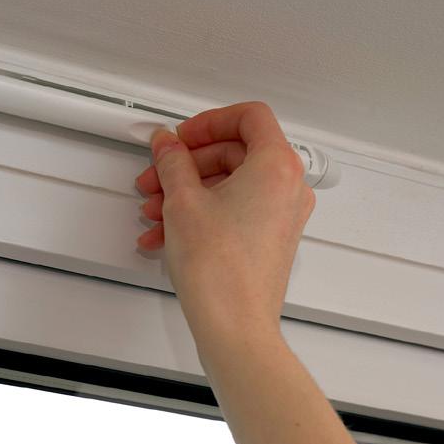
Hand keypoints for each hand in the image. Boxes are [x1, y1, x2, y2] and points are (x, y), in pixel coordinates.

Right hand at [134, 101, 314, 347]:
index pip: (249, 117)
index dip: (209, 121)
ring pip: (230, 184)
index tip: (182, 136)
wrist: (234, 326)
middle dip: (188, 163)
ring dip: (187, 190)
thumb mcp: (182, 201)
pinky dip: (200, 212)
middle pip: (234, 152)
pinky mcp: (269, 238)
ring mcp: (282, 215)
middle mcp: (288, 188)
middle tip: (158, 174)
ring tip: (155, 208)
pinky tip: (166, 231)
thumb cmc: (221, 270)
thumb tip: (167, 145)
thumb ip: (172, 161)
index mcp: (276, 167)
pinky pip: (233, 209)